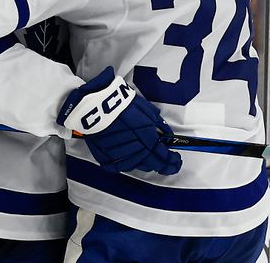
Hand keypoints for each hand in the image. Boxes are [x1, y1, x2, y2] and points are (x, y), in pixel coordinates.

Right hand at [57, 67, 181, 174]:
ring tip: (153, 161)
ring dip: (148, 164)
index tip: (177, 160)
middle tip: (169, 164)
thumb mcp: (143, 108)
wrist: (93, 105)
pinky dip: (131, 163)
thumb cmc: (120, 102)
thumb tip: (168, 136)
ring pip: (138, 166)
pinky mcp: (106, 159)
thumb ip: (158, 124)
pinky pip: (122, 166)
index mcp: (146, 137)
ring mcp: (119, 156)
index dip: (171, 161)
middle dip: (164, 165)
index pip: (163, 155)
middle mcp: (134, 150)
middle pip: (152, 163)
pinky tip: (135, 159)